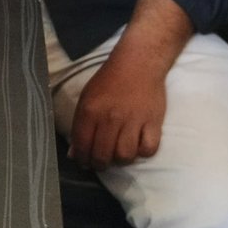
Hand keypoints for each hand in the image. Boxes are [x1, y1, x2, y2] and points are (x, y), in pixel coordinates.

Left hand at [69, 42, 169, 167]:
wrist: (138, 64)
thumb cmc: (109, 80)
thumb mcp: (87, 97)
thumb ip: (80, 125)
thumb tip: (74, 153)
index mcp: (91, 111)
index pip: (83, 145)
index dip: (82, 159)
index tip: (85, 163)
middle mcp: (111, 118)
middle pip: (103, 155)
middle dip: (99, 164)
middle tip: (101, 163)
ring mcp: (133, 121)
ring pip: (125, 156)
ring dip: (120, 159)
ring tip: (119, 153)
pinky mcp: (153, 122)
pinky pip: (148, 149)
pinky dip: (142, 152)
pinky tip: (138, 145)